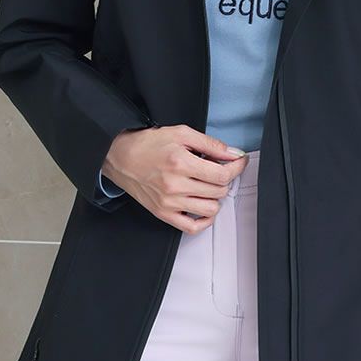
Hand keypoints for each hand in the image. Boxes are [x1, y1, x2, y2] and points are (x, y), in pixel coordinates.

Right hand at [101, 124, 248, 232]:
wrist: (121, 157)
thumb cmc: (148, 144)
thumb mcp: (181, 133)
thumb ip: (210, 144)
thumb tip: (233, 154)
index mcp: (180, 163)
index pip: (222, 174)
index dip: (237, 168)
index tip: (239, 162)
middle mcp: (175, 185)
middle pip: (218, 191)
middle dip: (225, 178)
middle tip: (218, 169)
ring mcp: (169, 202)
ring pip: (211, 209)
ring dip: (215, 196)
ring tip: (208, 184)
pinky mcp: (164, 214)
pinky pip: (193, 227)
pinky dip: (204, 219)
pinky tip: (203, 205)